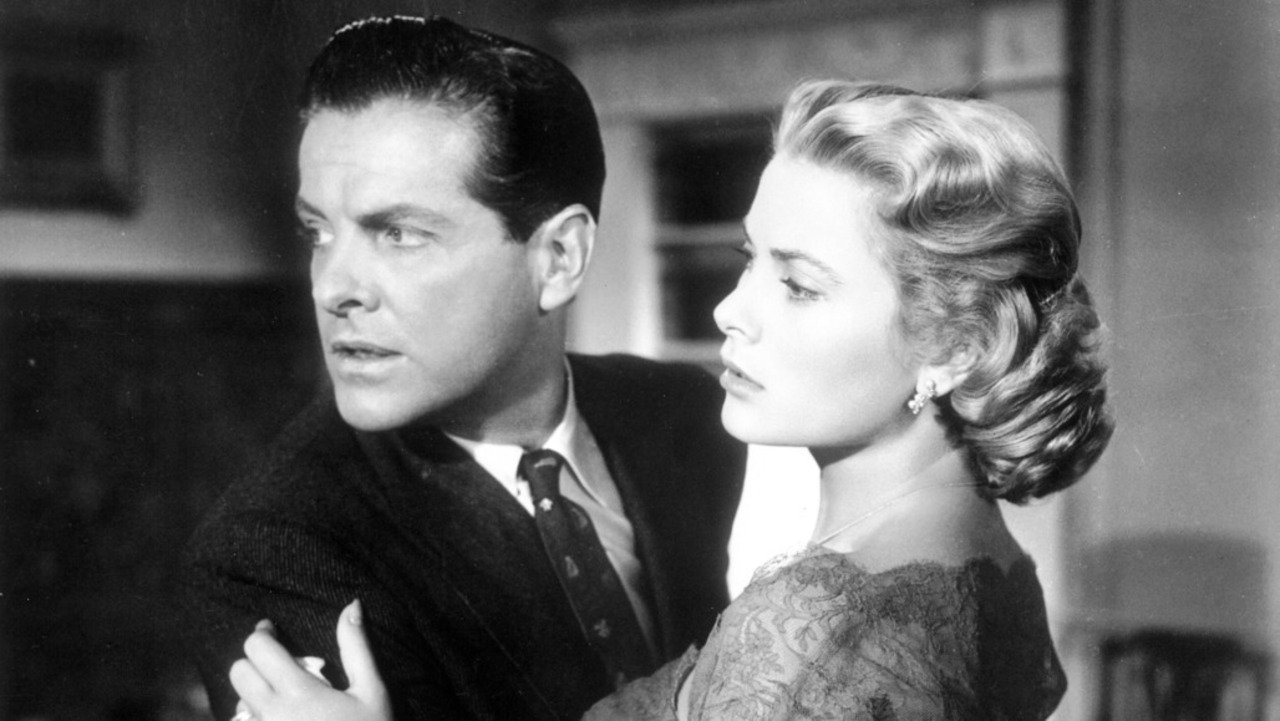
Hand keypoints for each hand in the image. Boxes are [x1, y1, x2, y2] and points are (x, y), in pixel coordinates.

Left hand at [229, 599, 390, 720]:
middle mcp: (271, 714)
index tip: (274, 632)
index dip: (263, 634)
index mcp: (298, 692)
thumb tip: (351, 604)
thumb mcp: (372, 691)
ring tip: (283, 697)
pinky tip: (281, 719)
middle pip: (238, 671)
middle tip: (279, 665)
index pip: (257, 648)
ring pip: (238, 701)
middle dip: (255, 662)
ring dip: (255, 692)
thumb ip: (356, 647)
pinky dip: (256, 718)